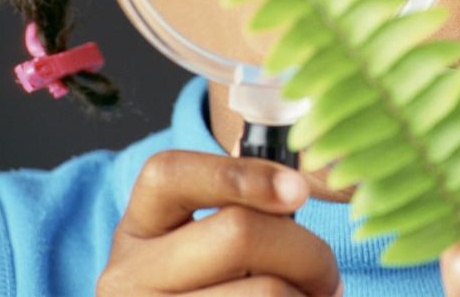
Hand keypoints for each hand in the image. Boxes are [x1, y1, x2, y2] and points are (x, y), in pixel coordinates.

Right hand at [97, 149, 342, 295]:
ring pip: (265, 292)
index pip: (169, 175)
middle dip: (307, 251)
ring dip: (307, 295)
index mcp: (140, 227)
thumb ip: (249, 212)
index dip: (242, 175)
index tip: (300, 190)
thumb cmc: (219, 290)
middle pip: (238, 233)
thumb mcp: (209, 245)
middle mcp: (129, 276)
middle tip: (329, 275)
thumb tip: (301, 188)